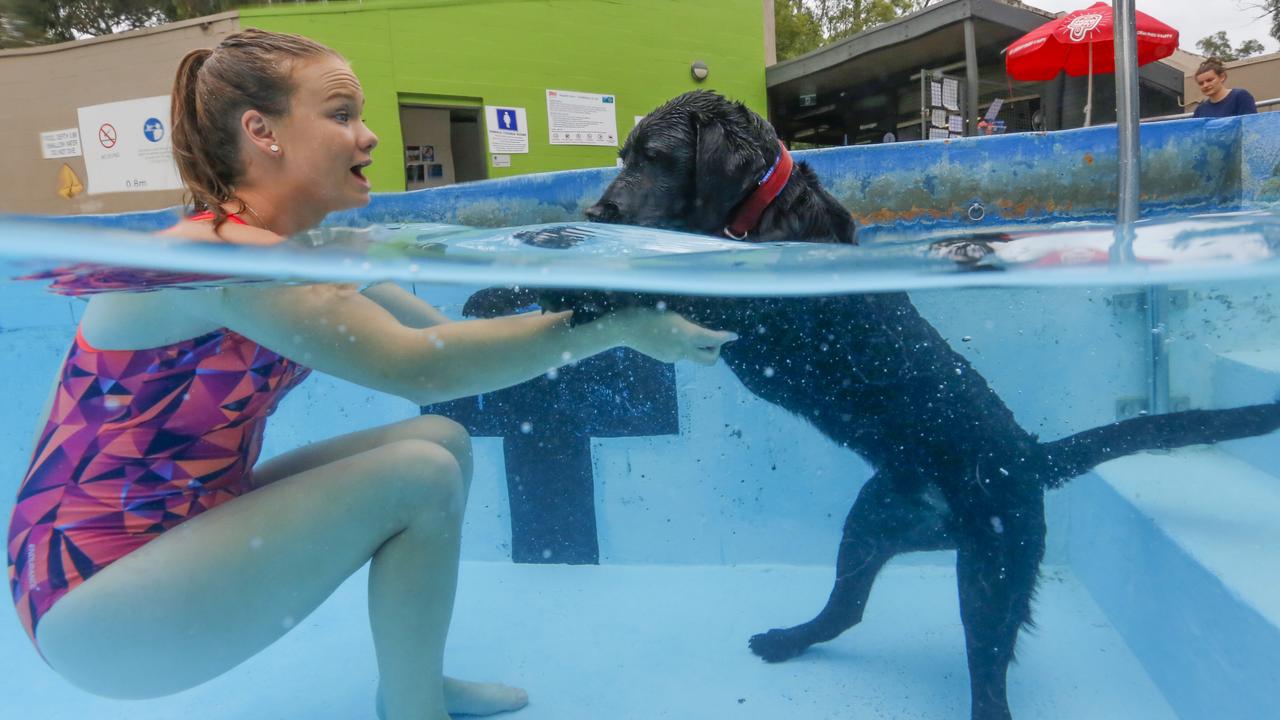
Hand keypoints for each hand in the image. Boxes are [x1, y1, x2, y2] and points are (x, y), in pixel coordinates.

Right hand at [615, 308, 736, 365]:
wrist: (625, 329)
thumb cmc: (648, 313)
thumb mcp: (674, 314)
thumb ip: (690, 324)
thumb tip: (702, 331)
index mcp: (686, 335)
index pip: (713, 339)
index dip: (725, 337)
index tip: (734, 336)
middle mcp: (683, 350)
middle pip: (709, 360)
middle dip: (716, 351)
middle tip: (715, 340)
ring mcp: (674, 357)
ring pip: (694, 353)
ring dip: (696, 345)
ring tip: (680, 329)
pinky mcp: (666, 359)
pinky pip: (681, 353)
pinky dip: (682, 346)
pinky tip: (668, 335)